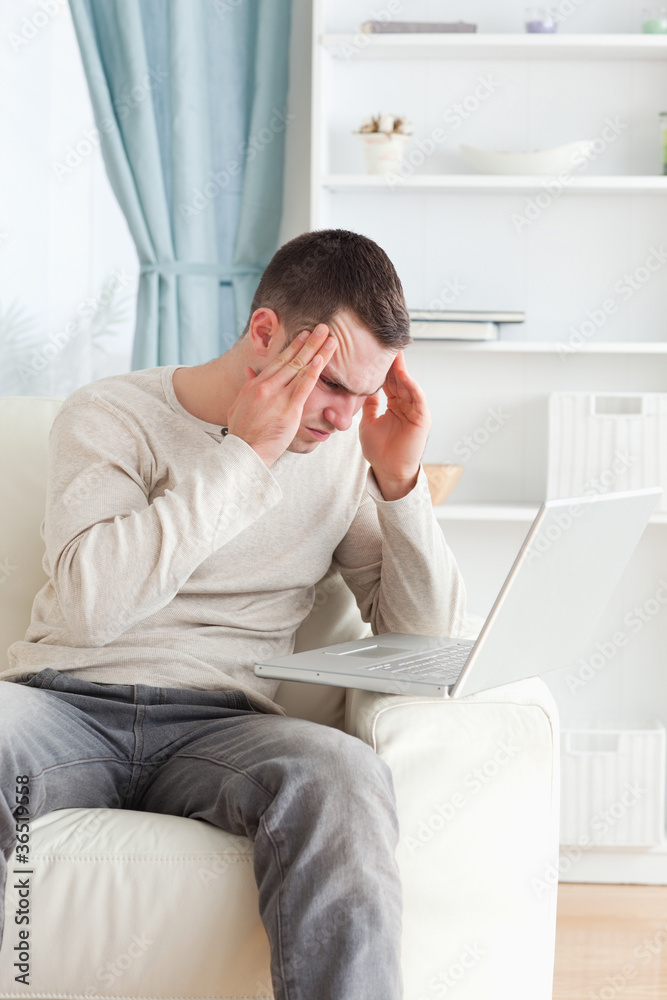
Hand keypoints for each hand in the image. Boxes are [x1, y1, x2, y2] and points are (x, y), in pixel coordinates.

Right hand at [227, 325, 336, 466]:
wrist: (245, 452)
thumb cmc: (243, 433)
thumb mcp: (238, 405)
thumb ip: (247, 386)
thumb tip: (249, 370)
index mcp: (256, 384)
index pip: (278, 361)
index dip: (293, 346)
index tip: (304, 335)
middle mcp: (267, 385)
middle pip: (292, 359)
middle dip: (309, 342)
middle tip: (322, 327)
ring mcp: (278, 396)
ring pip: (300, 367)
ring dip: (317, 351)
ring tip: (329, 338)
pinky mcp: (289, 409)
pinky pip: (304, 385)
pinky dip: (314, 370)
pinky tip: (322, 358)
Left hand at [358, 351, 430, 499]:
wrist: (388, 471)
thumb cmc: (378, 451)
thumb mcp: (368, 422)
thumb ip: (368, 405)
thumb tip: (360, 389)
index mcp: (394, 405)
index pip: (388, 381)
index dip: (382, 367)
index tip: (373, 350)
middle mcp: (406, 405)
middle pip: (399, 379)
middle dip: (392, 362)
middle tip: (385, 343)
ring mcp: (415, 410)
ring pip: (408, 385)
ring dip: (402, 369)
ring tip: (394, 353)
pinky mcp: (422, 418)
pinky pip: (417, 398)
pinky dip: (412, 386)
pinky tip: (404, 374)